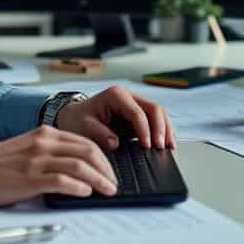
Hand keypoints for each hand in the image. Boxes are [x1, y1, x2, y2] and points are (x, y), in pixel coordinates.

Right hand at [0, 126, 116, 206]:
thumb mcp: (26, 149)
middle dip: (107, 169)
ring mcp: (36, 159)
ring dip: (99, 179)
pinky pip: (62, 180)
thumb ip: (49, 154)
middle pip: (89, 151)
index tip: (110, 171)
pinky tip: (86, 193)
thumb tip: (77, 169)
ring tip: (108, 190)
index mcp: (44, 134)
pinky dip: (79, 187)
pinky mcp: (29, 178)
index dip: (104, 158)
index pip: (86, 142)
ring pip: (80, 166)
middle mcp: (43, 143)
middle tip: (113, 183)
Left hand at [53, 85, 175, 149]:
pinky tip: (167, 145)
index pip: (137, 112)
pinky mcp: (138, 117)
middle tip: (161, 148)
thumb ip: (99, 133)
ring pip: (159, 114)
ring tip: (170, 147)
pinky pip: (156, 122)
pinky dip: (162, 132)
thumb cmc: (77, 120)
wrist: (73, 118)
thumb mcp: (84, 127)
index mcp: (116, 96)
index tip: (147, 146)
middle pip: (154, 109)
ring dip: (166, 130)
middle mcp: (129, 97)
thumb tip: (115, 142)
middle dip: (161, 129)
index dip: (145, 130)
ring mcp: (135, 106)